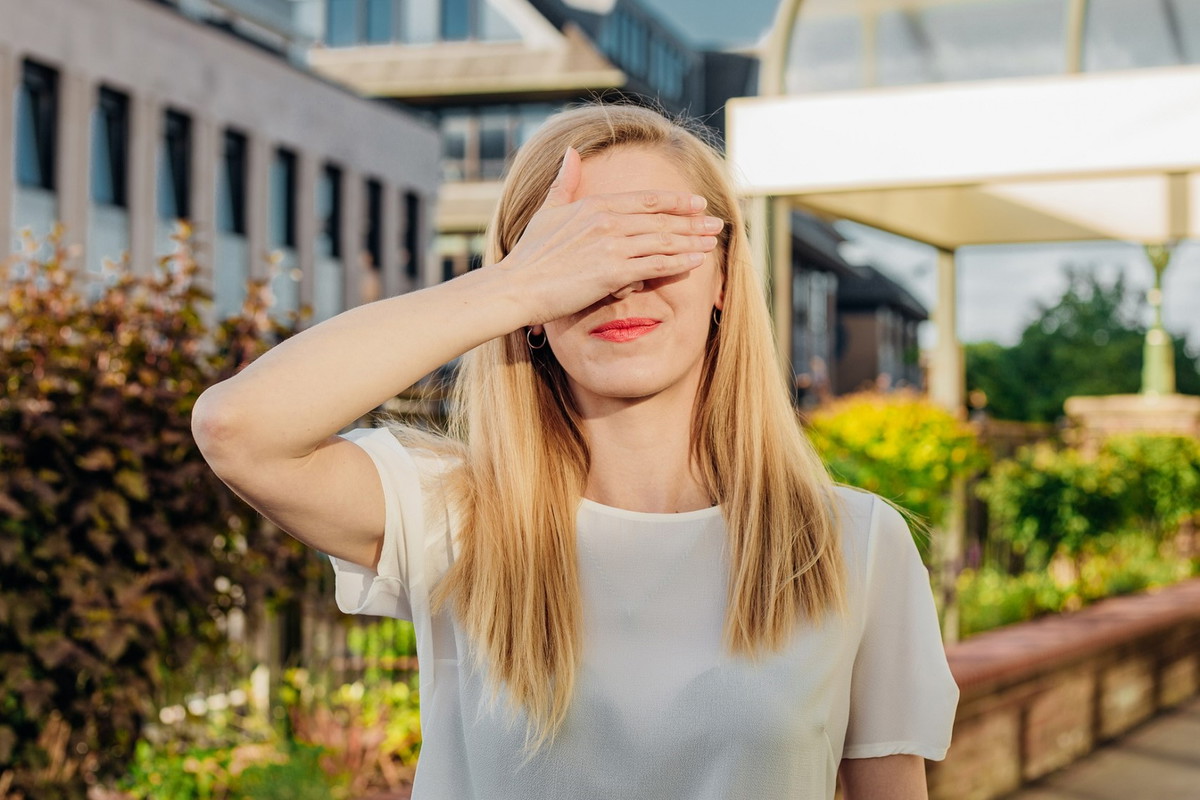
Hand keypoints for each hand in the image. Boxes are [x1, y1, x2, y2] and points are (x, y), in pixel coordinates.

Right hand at [497, 146, 723, 326]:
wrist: (516, 287)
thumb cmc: (529, 255)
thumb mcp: (547, 211)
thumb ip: (564, 182)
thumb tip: (570, 152)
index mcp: (595, 205)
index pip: (646, 199)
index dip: (675, 200)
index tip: (696, 202)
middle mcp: (607, 220)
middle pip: (662, 219)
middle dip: (693, 221)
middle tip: (717, 222)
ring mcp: (612, 245)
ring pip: (664, 241)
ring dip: (693, 241)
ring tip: (713, 241)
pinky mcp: (614, 272)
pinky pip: (656, 265)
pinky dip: (680, 262)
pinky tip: (697, 261)